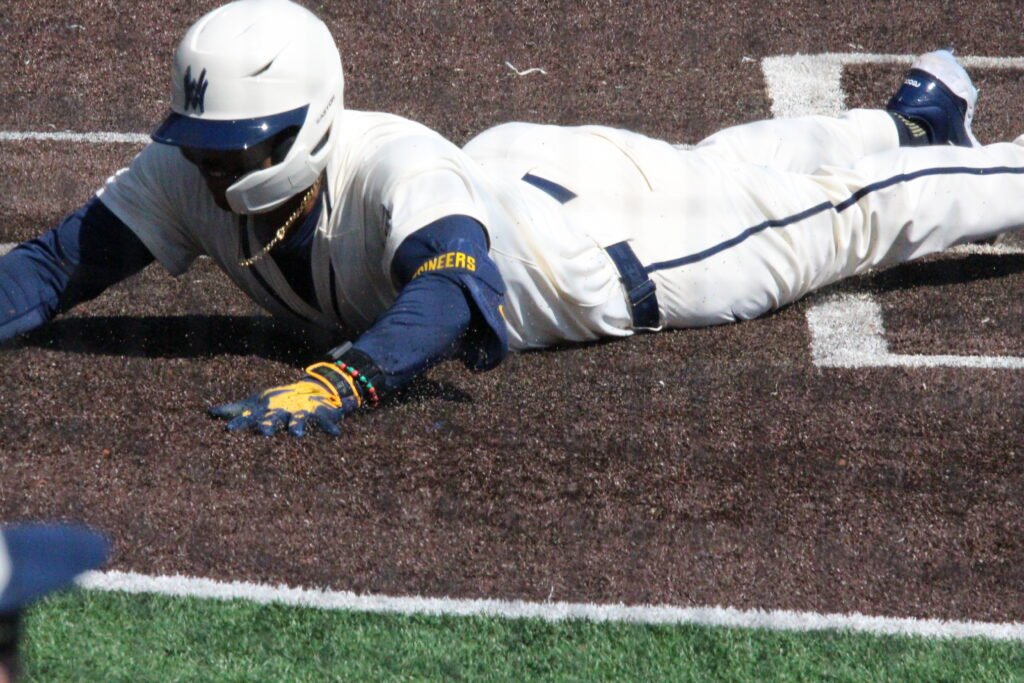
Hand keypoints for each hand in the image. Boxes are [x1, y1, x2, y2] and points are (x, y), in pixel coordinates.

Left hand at [209, 363, 361, 436]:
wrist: (311, 386)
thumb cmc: (278, 401)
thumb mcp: (257, 403)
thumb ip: (235, 410)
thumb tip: (210, 411)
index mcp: (266, 410)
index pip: (251, 417)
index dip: (240, 422)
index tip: (229, 430)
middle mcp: (283, 410)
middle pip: (274, 418)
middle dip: (269, 424)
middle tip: (264, 432)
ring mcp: (302, 410)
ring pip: (299, 419)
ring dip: (299, 425)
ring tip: (298, 433)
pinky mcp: (320, 412)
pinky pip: (326, 420)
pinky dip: (330, 426)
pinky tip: (336, 434)